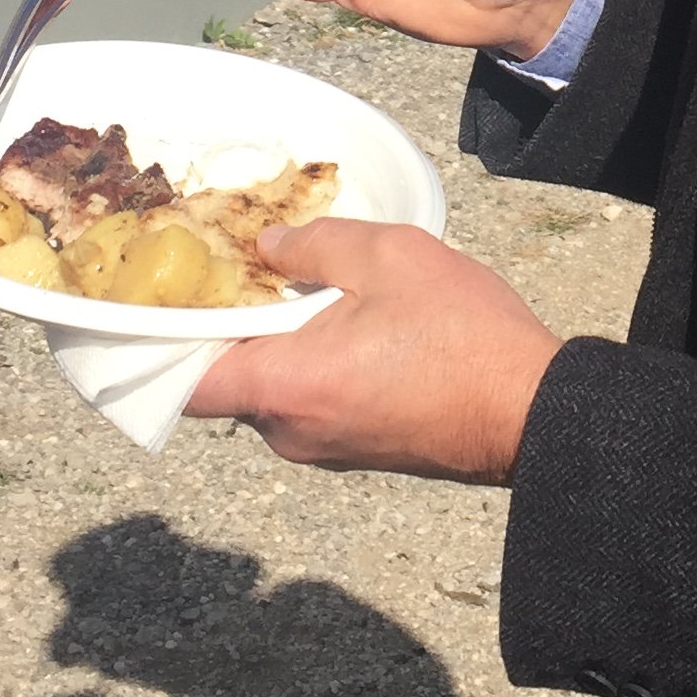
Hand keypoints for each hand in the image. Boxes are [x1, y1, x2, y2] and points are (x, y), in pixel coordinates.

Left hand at [184, 218, 560, 482]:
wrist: (534, 412)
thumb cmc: (463, 335)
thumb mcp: (390, 257)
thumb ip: (316, 245)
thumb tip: (268, 248)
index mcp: (285, 387)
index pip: (184, 384)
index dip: (162, 341)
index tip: (166, 293)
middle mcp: (291, 432)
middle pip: (225, 383)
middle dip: (228, 328)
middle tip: (239, 269)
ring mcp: (324, 449)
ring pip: (269, 392)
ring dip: (274, 344)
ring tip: (300, 288)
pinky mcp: (356, 451)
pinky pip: (307, 404)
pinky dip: (307, 365)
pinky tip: (341, 322)